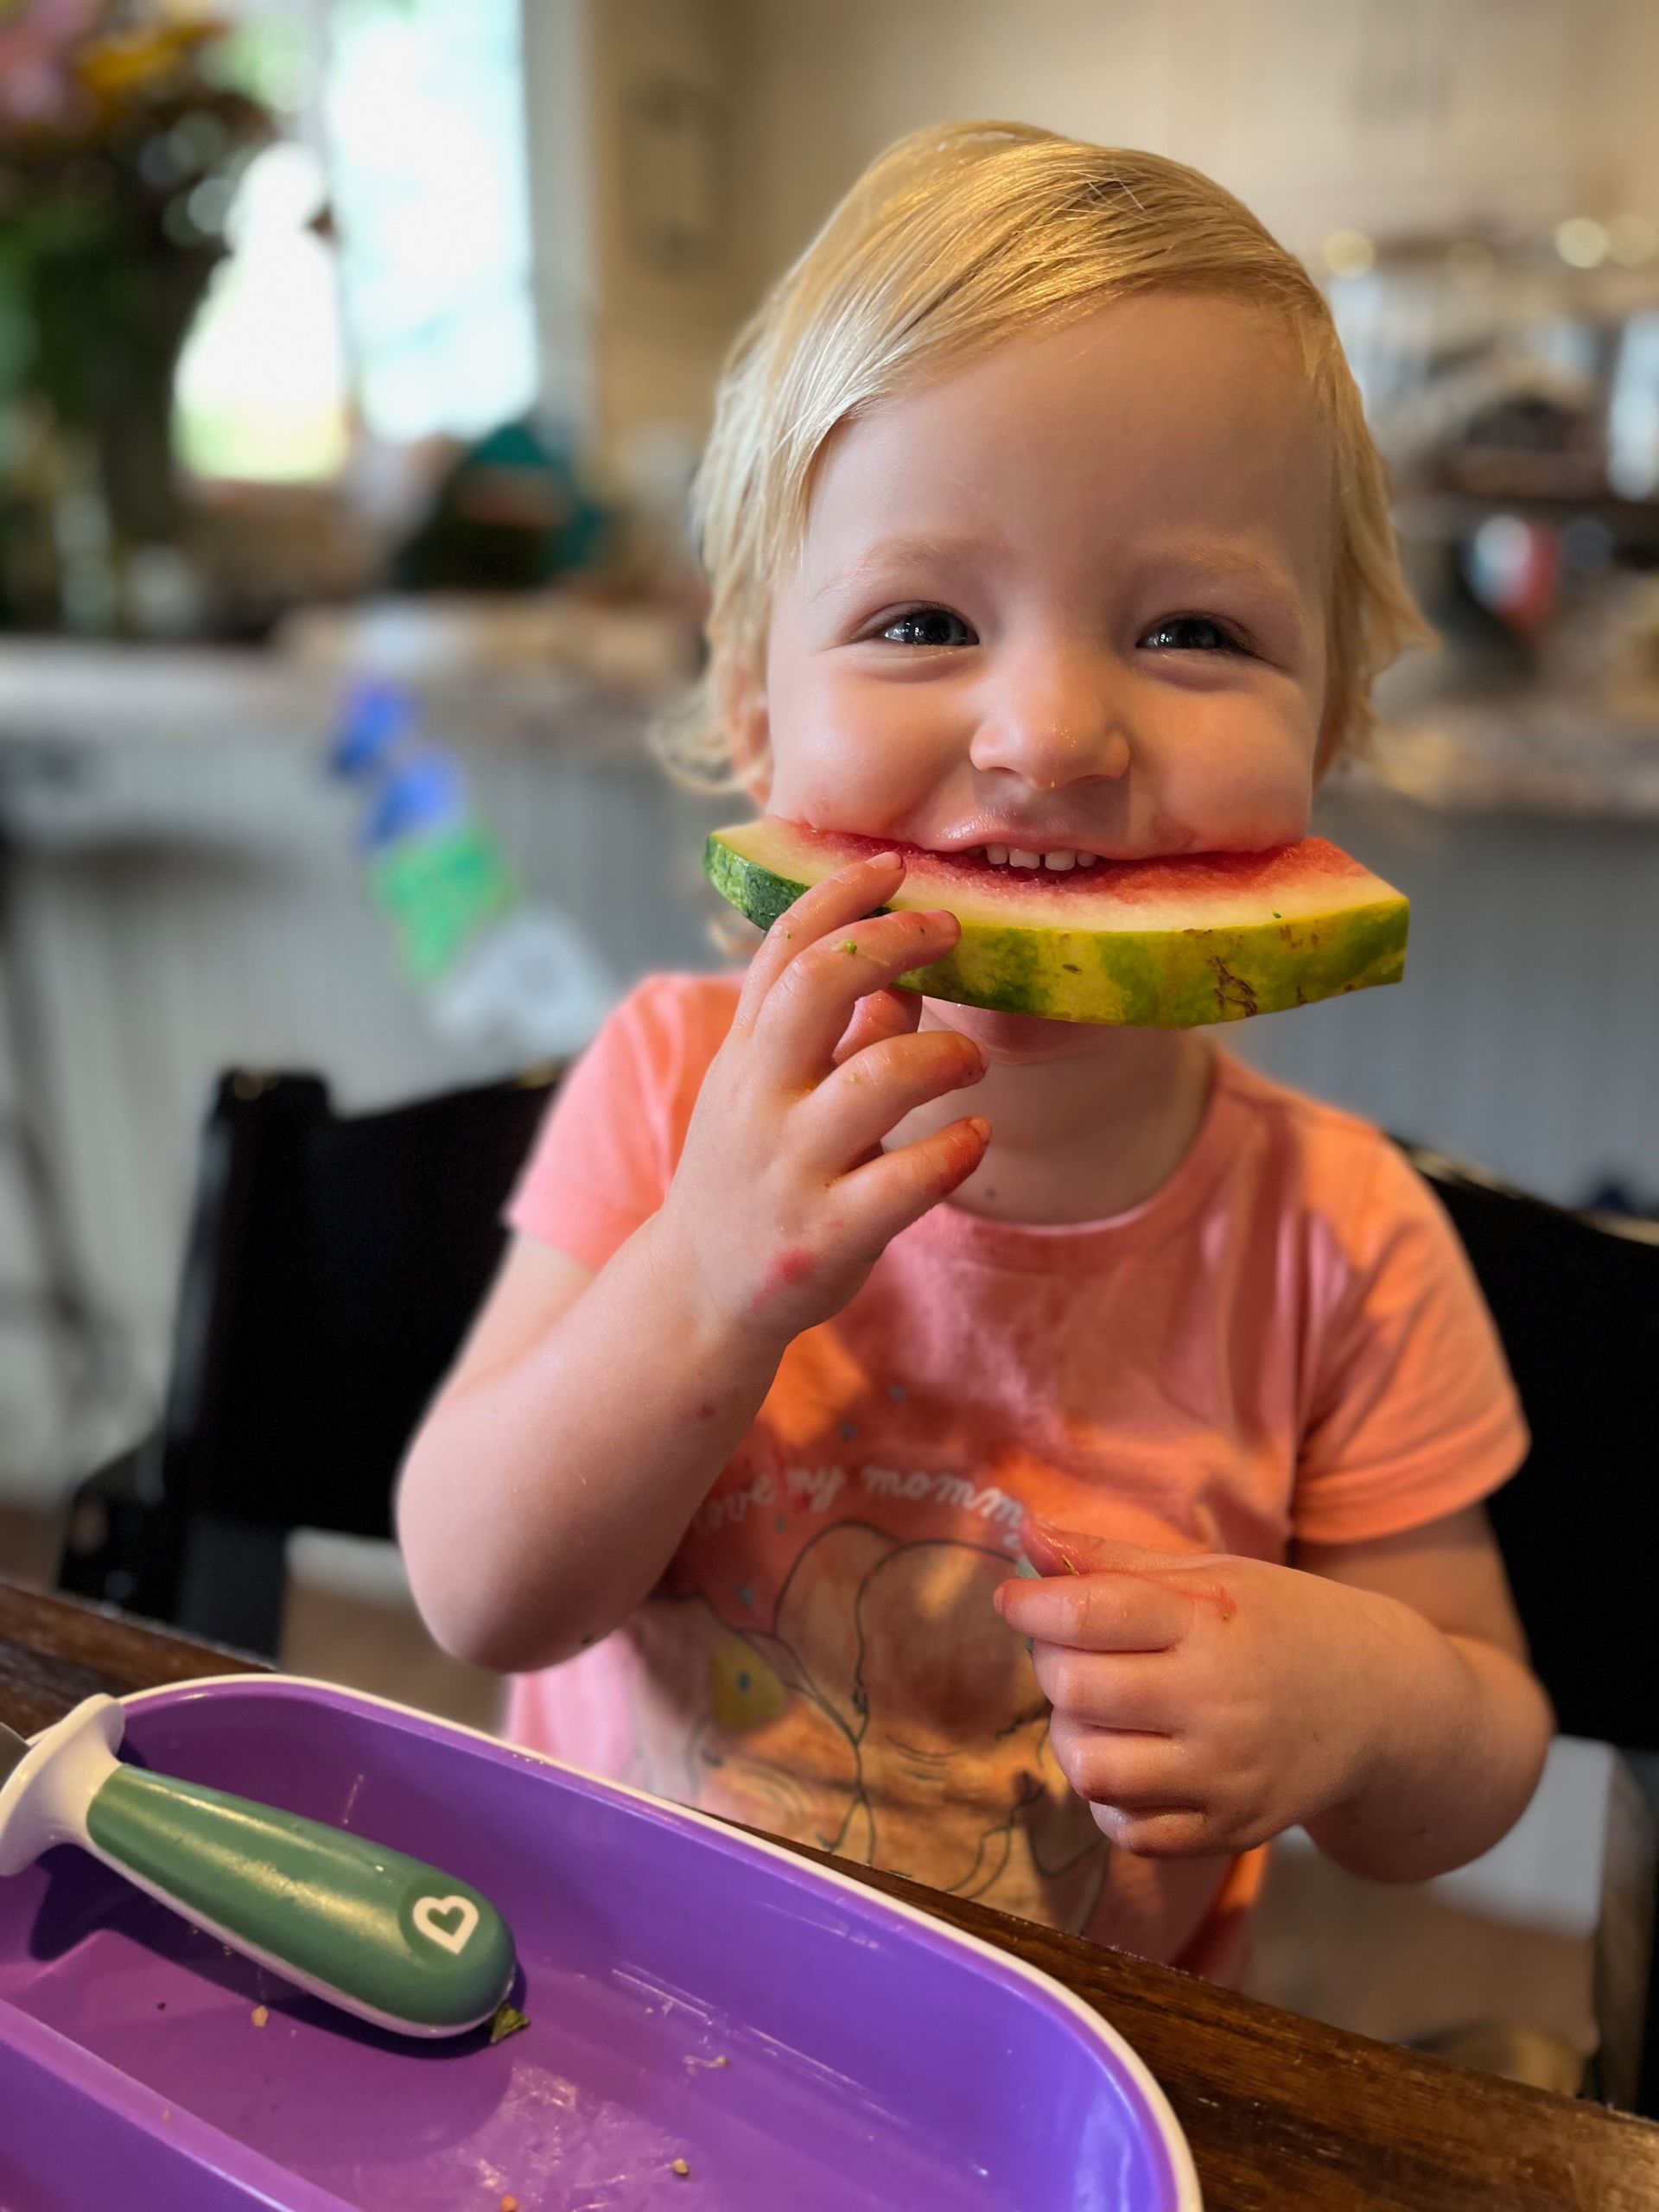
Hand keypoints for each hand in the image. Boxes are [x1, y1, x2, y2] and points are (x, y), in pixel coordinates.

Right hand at [660, 850, 988, 1343]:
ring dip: (945, 1052)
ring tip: (971, 1059)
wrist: (699, 1293)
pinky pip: (909, 1179)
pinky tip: (973, 1137)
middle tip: (951, 930)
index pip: (784, 947)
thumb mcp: (769, 1092)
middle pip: (821, 984)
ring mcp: (792, 1167)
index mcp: (745, 1054)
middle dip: (896, 941)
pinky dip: (956, 1148)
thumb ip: (831, 1034)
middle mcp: (760, 1100)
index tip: (895, 865)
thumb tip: (906, 977)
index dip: (841, 894)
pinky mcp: (828, 1234)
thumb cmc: (754, 1175)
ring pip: (879, 1077)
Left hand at [995, 1517, 1402, 1856]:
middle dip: (1050, 1664)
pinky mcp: (1230, 1831)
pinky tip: (1131, 1760)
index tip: (1014, 1599)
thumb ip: (1112, 1559)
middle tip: (1068, 1649)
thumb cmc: (1281, 1623)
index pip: (1088, 1615)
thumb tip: (1025, 1531)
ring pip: (1090, 1771)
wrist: (1383, 1706)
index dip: (1031, 1605)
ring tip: (1098, 1709)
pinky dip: (1108, 1799)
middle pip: (1076, 1693)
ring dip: (1071, 1735)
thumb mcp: (1210, 1574)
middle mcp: (1217, 1704)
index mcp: (1211, 1625)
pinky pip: (1127, 1831)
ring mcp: (1224, 1776)